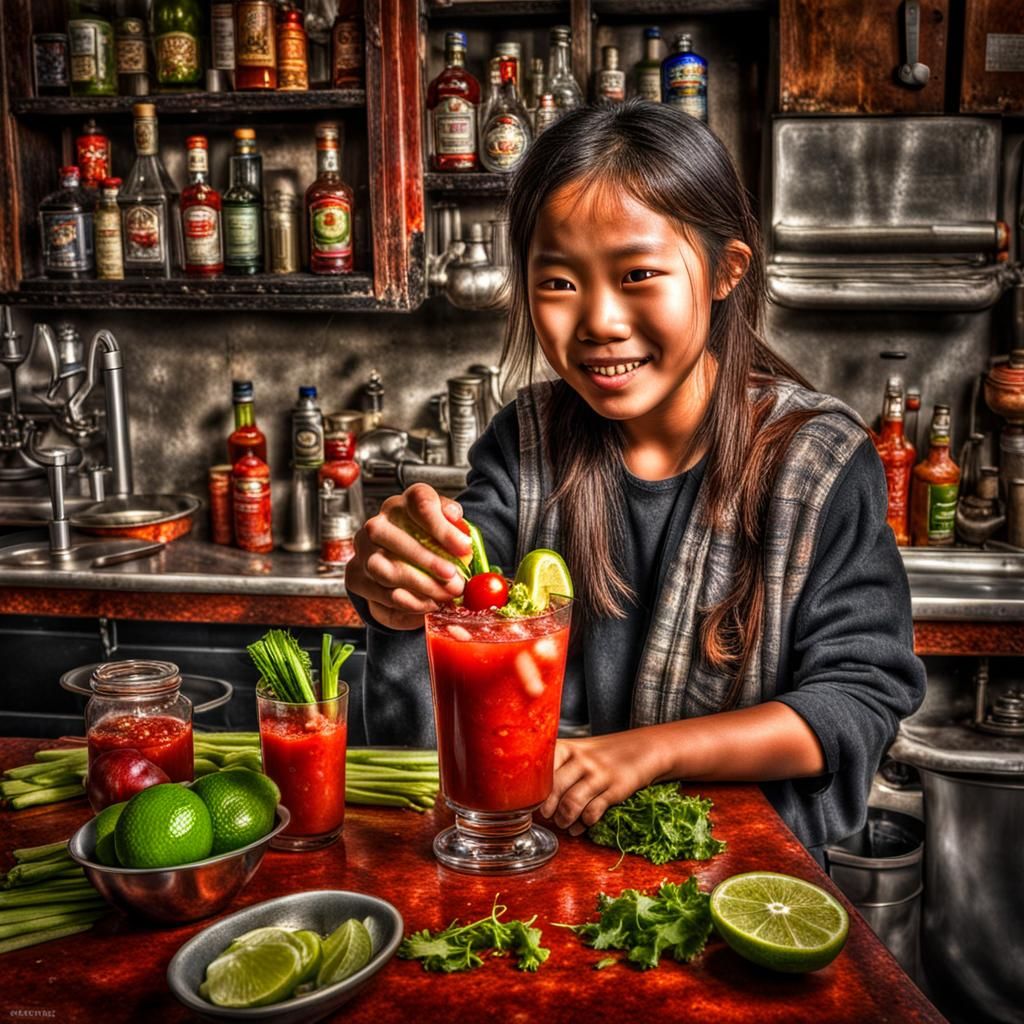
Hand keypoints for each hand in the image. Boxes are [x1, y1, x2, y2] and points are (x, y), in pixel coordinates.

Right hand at [344, 483, 469, 629]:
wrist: (400, 560)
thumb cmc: (427, 541)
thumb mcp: (446, 527)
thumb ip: (454, 523)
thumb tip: (454, 517)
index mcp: (405, 504)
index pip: (421, 505)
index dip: (443, 528)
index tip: (464, 548)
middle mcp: (378, 524)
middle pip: (397, 540)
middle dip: (429, 563)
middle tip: (454, 580)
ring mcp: (363, 551)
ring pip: (386, 571)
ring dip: (419, 586)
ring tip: (445, 595)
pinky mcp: (356, 577)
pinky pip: (380, 595)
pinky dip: (408, 604)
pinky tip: (428, 604)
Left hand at [539, 731, 666, 836]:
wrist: (641, 749)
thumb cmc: (602, 754)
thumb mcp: (578, 751)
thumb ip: (558, 768)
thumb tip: (538, 797)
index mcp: (568, 748)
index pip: (543, 770)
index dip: (535, 790)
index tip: (531, 801)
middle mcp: (582, 759)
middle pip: (555, 789)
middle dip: (548, 808)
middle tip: (548, 816)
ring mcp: (600, 774)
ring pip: (572, 803)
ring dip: (564, 819)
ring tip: (563, 822)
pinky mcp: (616, 789)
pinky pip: (593, 812)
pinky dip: (584, 823)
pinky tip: (582, 825)